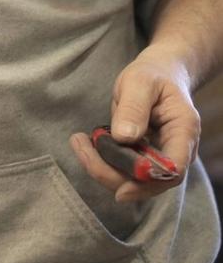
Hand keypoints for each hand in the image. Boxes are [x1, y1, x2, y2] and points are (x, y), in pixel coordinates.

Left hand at [68, 47, 199, 202]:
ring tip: (78, 142)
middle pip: (149, 181)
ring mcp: (161, 157)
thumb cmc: (153, 75)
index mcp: (184, 132)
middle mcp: (176, 151)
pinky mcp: (144, 157)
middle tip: (80, 147)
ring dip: (103, 168)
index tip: (119, 187)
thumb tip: (123, 137)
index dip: (148, 183)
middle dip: (112, 173)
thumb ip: (134, 107)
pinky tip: (86, 144)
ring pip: (134, 180)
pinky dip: (105, 162)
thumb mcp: (141, 81)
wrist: (160, 74)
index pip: (172, 170)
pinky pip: (126, 169)